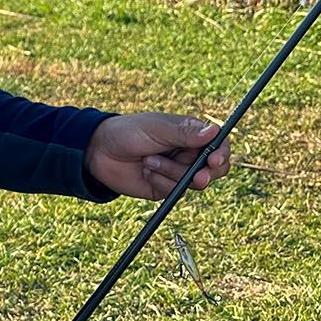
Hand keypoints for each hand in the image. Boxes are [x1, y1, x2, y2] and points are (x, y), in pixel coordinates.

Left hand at [85, 113, 230, 200]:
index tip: (214, 161)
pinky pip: (174, 191)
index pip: (218, 144)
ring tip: (148, 161)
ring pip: (193, 182)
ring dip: (171, 173)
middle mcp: (188, 153)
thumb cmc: (128, 132)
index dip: (221, 154)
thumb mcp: (156, 129)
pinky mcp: (166, 187)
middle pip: (214, 169)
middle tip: (197, 177)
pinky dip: (160, 182)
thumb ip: (185, 133)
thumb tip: (215, 130)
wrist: (99, 152)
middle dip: (205, 173)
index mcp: (190, 134)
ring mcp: (178, 171)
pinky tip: (145, 171)